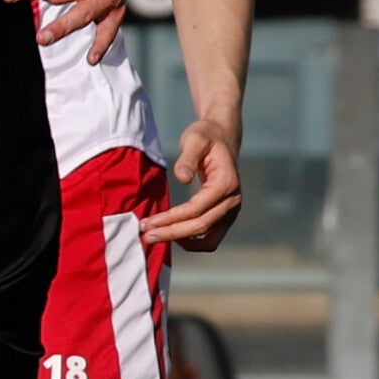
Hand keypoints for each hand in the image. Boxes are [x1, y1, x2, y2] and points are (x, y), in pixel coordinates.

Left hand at [143, 115, 240, 251]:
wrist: (222, 137)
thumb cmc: (206, 136)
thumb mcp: (195, 139)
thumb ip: (188, 157)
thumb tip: (182, 178)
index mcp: (227, 182)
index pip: (197, 209)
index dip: (172, 218)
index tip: (148, 222)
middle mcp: (233, 200)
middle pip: (201, 227)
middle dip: (171, 233)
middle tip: (145, 236)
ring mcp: (232, 211)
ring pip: (207, 239)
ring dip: (181, 241)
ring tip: (155, 236)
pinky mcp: (226, 216)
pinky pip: (211, 239)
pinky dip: (193, 242)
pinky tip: (172, 234)